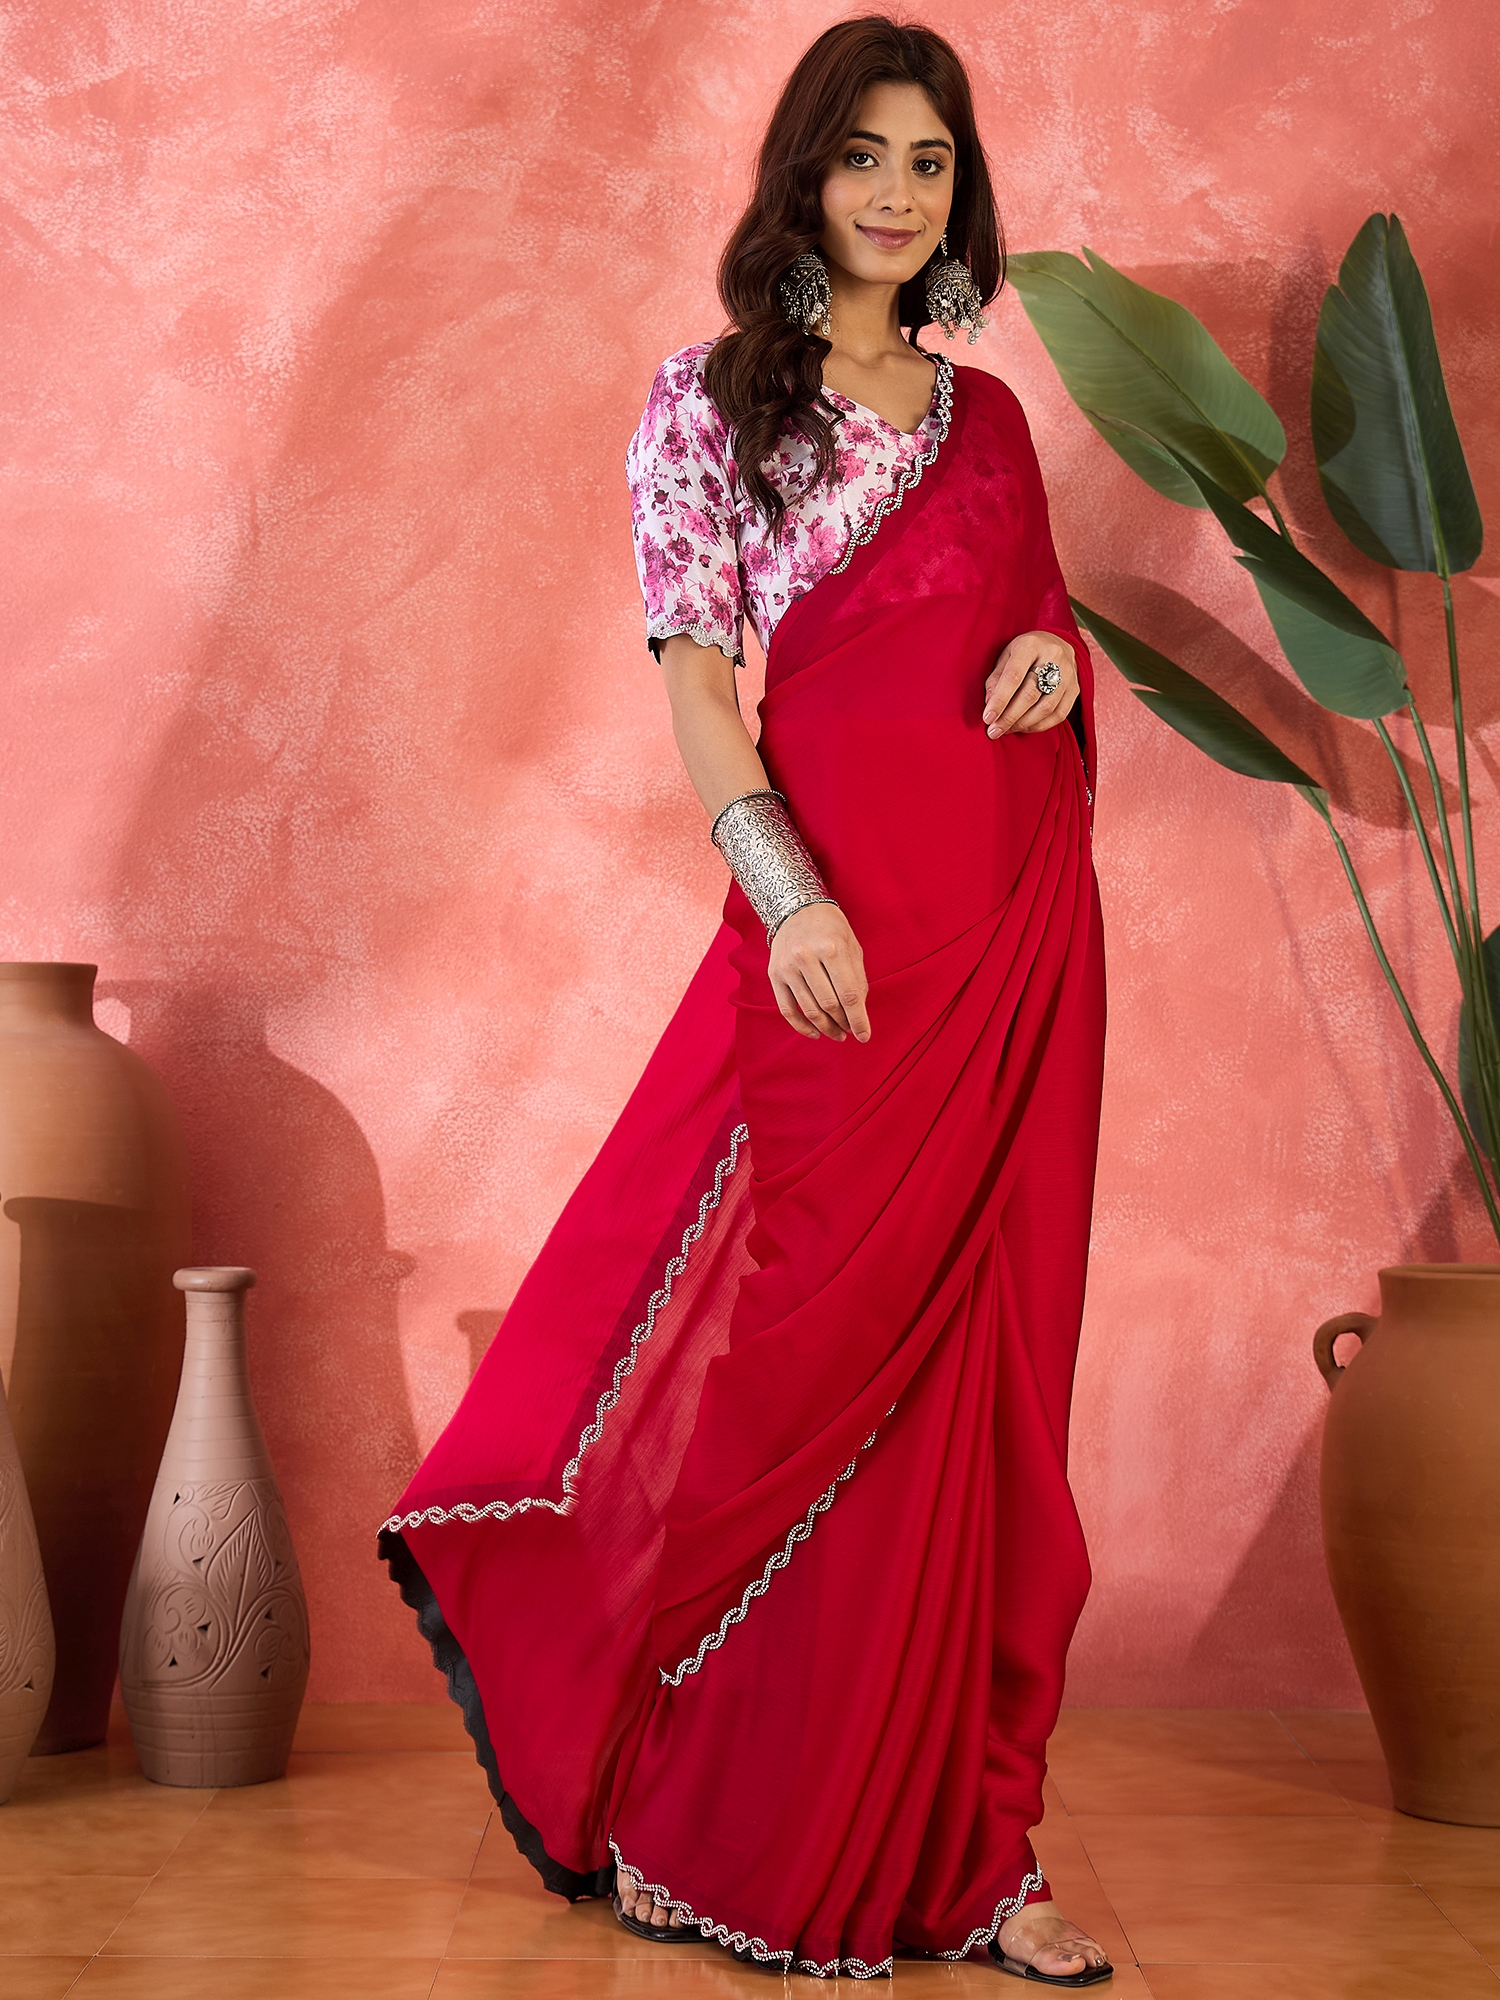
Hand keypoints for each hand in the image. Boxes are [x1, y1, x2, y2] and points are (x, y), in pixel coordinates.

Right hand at [768, 902, 870, 1042]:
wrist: (797, 909)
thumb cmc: (831, 928)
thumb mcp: (852, 947)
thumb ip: (857, 979)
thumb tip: (859, 1013)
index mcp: (831, 948)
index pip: (848, 994)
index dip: (858, 1019)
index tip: (864, 1036)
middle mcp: (807, 957)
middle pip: (829, 1004)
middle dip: (843, 1023)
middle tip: (851, 1031)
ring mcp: (787, 967)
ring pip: (809, 1010)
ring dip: (826, 1028)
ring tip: (838, 1034)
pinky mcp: (774, 975)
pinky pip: (787, 1009)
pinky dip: (802, 1026)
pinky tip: (815, 1034)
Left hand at [983, 631, 1078, 736]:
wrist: (1056, 643)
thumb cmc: (1024, 652)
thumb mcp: (1006, 655)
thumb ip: (996, 678)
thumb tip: (990, 704)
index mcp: (1030, 645)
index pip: (1013, 676)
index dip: (1000, 700)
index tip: (987, 719)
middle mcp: (1053, 657)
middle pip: (1030, 695)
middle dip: (1009, 717)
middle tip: (994, 731)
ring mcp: (1068, 673)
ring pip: (1046, 708)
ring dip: (1023, 724)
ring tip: (1007, 730)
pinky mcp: (1075, 688)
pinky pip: (1059, 714)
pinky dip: (1039, 725)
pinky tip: (1025, 727)